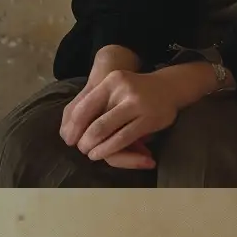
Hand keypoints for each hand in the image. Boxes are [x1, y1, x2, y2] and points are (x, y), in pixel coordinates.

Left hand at [60, 52, 216, 167]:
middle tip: (79, 149)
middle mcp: (122, 90)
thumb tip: (68, 130)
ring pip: (107, 131)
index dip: (74, 126)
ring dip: (96, 147)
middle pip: (94, 122)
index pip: (84, 107)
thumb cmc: (135, 92)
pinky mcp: (149, 118)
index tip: (68, 139)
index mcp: (110, 82)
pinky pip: (124, 138)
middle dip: (84, 140)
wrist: (169, 87)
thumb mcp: (114, 89)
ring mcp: (137, 104)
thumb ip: (96, 104)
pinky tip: (103, 154)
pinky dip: (110, 149)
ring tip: (89, 154)